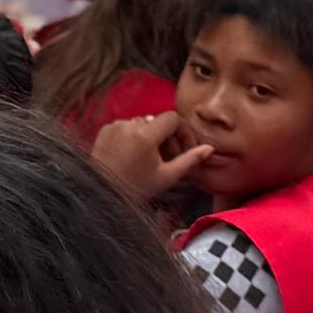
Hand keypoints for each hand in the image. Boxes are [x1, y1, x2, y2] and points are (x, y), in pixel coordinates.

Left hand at [86, 111, 209, 206]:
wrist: (103, 194)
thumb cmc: (136, 188)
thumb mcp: (167, 176)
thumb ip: (189, 160)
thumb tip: (209, 149)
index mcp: (145, 135)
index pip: (173, 118)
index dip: (183, 131)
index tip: (185, 146)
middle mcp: (128, 125)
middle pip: (158, 122)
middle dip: (168, 137)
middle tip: (170, 158)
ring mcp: (115, 126)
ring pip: (143, 124)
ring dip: (152, 137)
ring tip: (152, 159)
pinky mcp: (105, 129)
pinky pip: (127, 126)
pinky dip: (134, 136)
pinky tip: (135, 155)